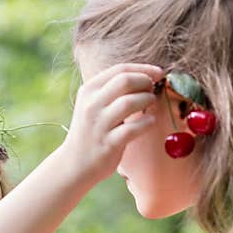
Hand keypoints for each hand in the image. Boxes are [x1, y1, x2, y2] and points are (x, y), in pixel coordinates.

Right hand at [62, 63, 162, 182]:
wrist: (74, 163)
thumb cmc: (91, 132)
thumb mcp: (94, 105)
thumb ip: (113, 92)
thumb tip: (145, 78)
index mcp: (89, 90)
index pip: (120, 69)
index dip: (143, 69)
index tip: (158, 73)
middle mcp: (92, 104)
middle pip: (125, 80)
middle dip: (145, 82)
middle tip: (153, 90)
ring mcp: (99, 124)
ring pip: (130, 102)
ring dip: (147, 100)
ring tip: (150, 105)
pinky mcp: (108, 143)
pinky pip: (133, 128)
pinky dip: (147, 122)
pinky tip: (150, 122)